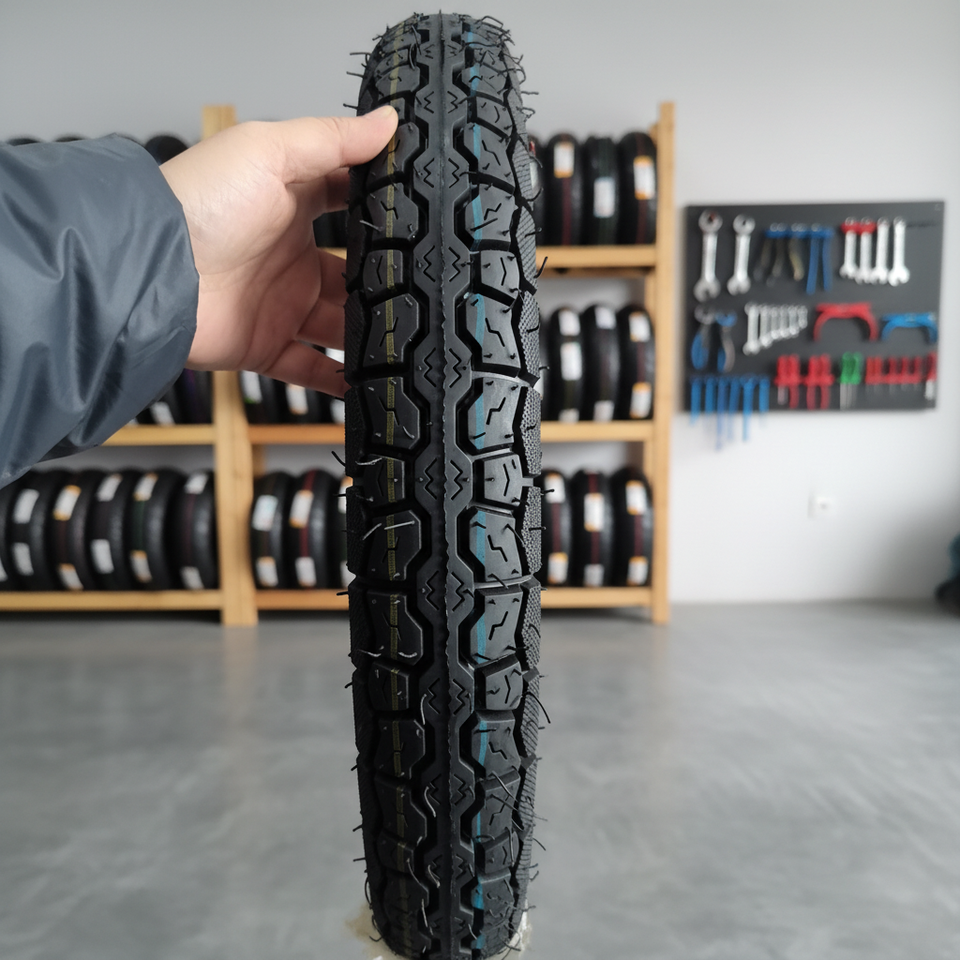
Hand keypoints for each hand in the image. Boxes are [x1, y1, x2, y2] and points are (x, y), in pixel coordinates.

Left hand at [160, 106, 397, 396]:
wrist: (152, 272)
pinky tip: (371, 379)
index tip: (420, 220)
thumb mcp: (270, 152)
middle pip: (352, 275)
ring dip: (371, 331)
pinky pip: (310, 368)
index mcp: (291, 206)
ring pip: (340, 324)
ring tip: (409, 337)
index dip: (381, 211)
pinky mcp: (266, 345)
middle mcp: (288, 257)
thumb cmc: (199, 203)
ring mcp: (279, 304)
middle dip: (384, 283)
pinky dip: (339, 380)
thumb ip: (333, 140)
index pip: (347, 205)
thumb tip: (386, 122)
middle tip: (423, 290)